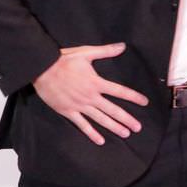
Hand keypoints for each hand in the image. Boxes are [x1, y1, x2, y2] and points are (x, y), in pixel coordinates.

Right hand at [33, 42, 147, 145]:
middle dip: (126, 119)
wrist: (41, 69)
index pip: (119, 91)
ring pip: (100, 119)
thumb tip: (123, 46)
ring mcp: (79, 106)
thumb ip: (106, 51)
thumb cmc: (63, 59)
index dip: (133, 97)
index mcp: (96, 82)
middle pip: (112, 110)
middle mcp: (90, 96)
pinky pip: (82, 125)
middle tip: (138, 127)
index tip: (145, 102)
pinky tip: (100, 140)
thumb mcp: (86, 52)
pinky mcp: (68, 111)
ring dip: (114, 127)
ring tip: (126, 134)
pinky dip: (91, 133)